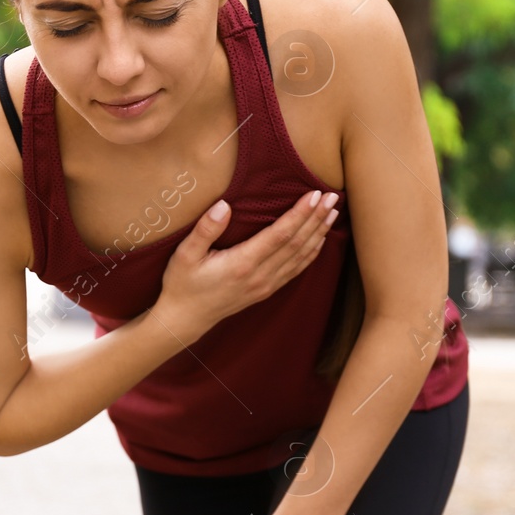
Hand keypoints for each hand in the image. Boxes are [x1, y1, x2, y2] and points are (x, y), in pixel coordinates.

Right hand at [157, 190, 339, 337]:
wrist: (184, 319)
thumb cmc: (182, 284)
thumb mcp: (185, 255)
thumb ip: (205, 230)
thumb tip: (224, 206)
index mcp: (242, 264)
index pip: (279, 235)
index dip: (299, 215)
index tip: (314, 196)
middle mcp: (259, 276)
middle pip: (296, 244)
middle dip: (316, 219)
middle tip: (332, 197)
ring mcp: (265, 285)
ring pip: (300, 257)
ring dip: (318, 233)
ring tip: (332, 213)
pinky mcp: (266, 290)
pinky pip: (295, 270)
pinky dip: (311, 253)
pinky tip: (320, 239)